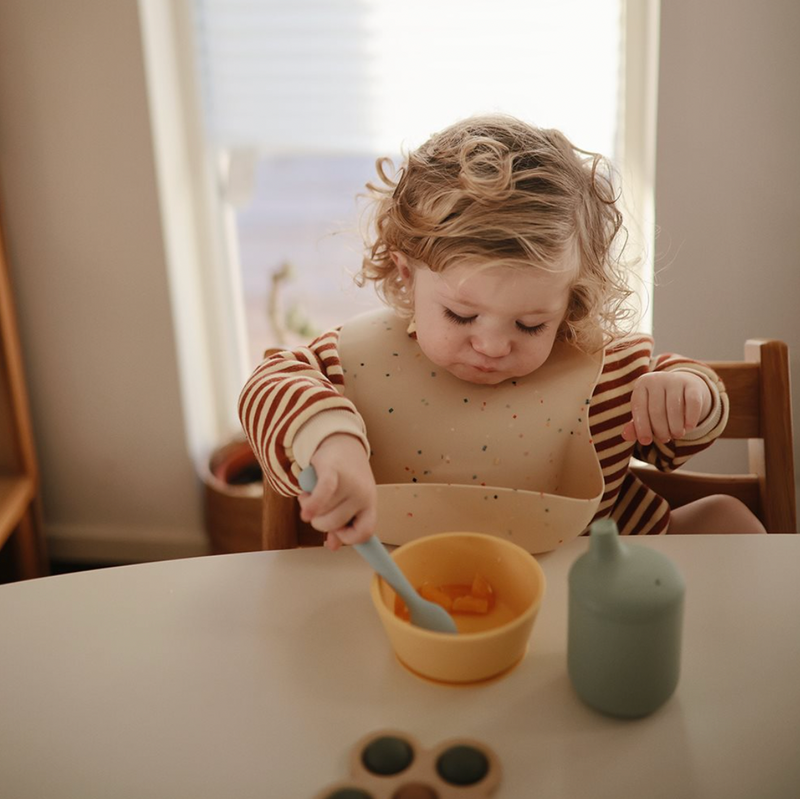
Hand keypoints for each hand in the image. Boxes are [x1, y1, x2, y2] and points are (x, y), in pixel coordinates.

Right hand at [298, 433, 376, 550]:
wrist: (342, 442)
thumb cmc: (346, 475)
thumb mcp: (349, 501)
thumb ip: (341, 523)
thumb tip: (333, 546)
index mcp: (370, 504)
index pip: (364, 533)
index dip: (347, 537)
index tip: (336, 532)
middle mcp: (363, 494)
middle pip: (334, 524)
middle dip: (319, 521)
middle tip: (316, 509)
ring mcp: (349, 483)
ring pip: (321, 512)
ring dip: (309, 506)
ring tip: (311, 494)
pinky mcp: (332, 470)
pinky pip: (322, 495)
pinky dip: (311, 505)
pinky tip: (305, 511)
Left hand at [622, 371, 711, 444]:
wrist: (683, 386)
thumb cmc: (659, 404)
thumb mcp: (645, 412)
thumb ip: (635, 425)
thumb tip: (626, 436)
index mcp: (641, 384)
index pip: (638, 407)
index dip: (641, 427)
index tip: (645, 442)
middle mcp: (657, 379)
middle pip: (657, 410)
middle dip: (660, 430)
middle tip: (664, 439)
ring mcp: (675, 380)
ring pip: (675, 408)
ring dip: (676, 427)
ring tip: (676, 435)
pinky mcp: (693, 385)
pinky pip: (693, 404)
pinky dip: (690, 419)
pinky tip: (689, 428)